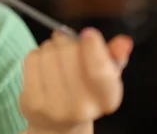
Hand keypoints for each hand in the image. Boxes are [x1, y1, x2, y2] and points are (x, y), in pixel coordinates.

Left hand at [19, 28, 133, 133]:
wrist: (57, 123)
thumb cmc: (84, 92)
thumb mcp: (105, 77)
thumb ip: (115, 57)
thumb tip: (123, 42)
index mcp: (106, 99)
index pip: (100, 71)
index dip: (93, 48)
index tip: (88, 33)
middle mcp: (82, 108)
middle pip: (70, 52)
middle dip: (68, 41)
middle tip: (67, 44)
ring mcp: (54, 106)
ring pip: (50, 52)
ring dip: (52, 46)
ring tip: (56, 56)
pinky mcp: (32, 102)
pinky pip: (32, 59)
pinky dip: (37, 54)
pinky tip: (43, 65)